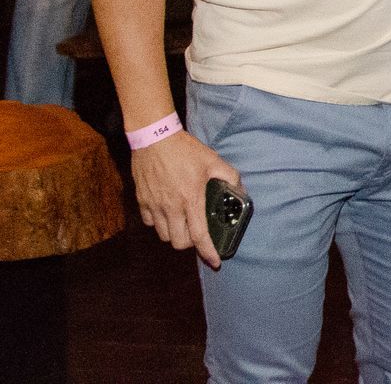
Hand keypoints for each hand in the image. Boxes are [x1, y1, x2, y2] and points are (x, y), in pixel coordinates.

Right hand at [130, 131, 242, 268]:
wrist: (154, 138)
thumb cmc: (185, 150)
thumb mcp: (213, 160)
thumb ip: (230, 176)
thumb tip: (239, 190)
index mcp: (191, 199)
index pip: (199, 236)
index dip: (208, 253)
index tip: (215, 263)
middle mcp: (171, 207)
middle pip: (179, 243)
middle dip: (190, 244)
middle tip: (198, 234)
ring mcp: (154, 206)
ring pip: (163, 236)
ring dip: (175, 234)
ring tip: (184, 224)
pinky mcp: (142, 201)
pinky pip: (150, 223)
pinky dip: (159, 224)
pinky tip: (167, 213)